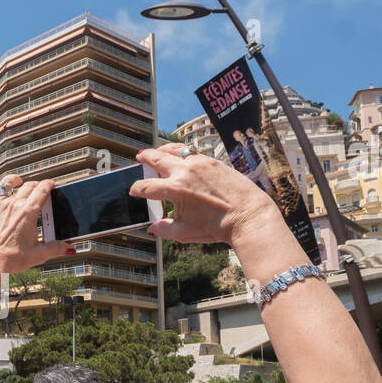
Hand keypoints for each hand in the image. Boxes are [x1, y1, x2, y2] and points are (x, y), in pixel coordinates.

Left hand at [0, 154, 71, 274]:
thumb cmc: (12, 261)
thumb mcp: (37, 255)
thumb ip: (55, 248)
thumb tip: (70, 248)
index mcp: (28, 213)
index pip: (42, 191)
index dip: (48, 185)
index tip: (51, 184)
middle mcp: (13, 205)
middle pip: (28, 187)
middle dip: (36, 186)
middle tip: (39, 191)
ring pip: (8, 184)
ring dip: (16, 180)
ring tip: (19, 180)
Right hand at [129, 142, 277, 245]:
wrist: (247, 216)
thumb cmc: (217, 226)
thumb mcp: (185, 233)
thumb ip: (164, 229)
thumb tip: (152, 227)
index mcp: (175, 189)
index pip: (147, 187)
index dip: (137, 189)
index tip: (134, 191)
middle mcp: (185, 172)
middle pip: (158, 159)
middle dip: (146, 159)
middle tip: (140, 157)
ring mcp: (201, 163)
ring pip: (176, 150)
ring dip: (164, 150)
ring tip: (158, 151)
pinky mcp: (214, 161)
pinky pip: (193, 153)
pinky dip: (183, 153)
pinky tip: (182, 157)